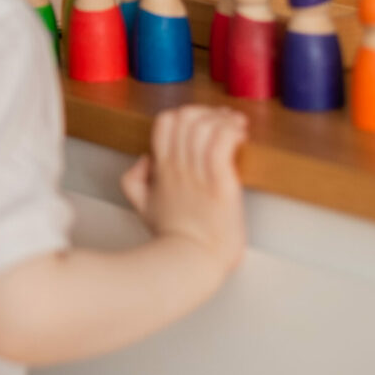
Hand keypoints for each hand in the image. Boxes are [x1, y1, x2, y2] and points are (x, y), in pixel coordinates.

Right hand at [121, 105, 247, 273]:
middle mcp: (178, 166)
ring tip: (237, 128)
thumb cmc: (174, 238)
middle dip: (209, 112)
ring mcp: (199, 173)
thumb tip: (145, 158)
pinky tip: (241, 137)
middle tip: (226, 122)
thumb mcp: (141, 206)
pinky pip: (223, 141)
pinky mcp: (221, 182)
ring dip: (224, 120)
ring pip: (205, 124)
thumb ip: (133, 178)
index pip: (166, 122)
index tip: (204, 124)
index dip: (185, 115)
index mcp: (162, 168)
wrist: (192, 261)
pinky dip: (232, 131)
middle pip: (187, 116)